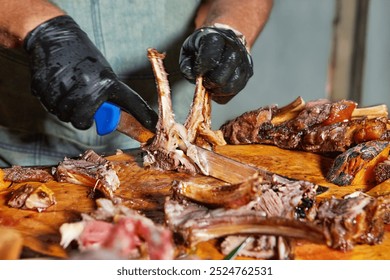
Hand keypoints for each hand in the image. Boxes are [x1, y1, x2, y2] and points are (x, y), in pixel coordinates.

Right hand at [24, 15, 157, 130]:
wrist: (55, 39)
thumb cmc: (84, 58)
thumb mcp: (103, 74)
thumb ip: (108, 96)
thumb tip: (116, 121)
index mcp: (106, 82)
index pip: (129, 103)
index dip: (141, 115)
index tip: (151, 126)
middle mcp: (87, 87)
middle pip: (83, 122)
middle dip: (84, 120)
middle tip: (84, 111)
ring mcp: (64, 88)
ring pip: (65, 117)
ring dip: (68, 112)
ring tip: (71, 95)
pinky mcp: (44, 89)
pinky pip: (50, 108)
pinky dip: (54, 104)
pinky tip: (59, 90)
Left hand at [179, 26, 252, 103]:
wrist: (223, 38)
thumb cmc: (203, 45)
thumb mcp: (189, 48)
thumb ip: (186, 64)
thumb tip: (194, 77)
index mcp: (218, 37)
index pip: (211, 58)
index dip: (201, 69)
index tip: (197, 71)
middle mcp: (235, 48)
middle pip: (222, 76)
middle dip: (209, 82)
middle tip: (204, 80)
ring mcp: (244, 62)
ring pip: (231, 86)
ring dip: (217, 90)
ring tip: (210, 83)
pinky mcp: (248, 73)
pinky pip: (234, 92)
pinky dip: (222, 94)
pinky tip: (217, 86)